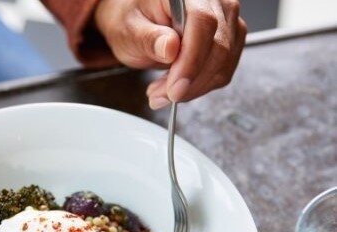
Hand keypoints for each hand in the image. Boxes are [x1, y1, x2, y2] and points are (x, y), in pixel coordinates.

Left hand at [94, 0, 246, 108]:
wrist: (137, 24)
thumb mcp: (129, 30)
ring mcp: (226, 21)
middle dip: (189, 82)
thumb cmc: (133, 21)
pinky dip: (199, 87)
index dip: (191, 61)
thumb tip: (170, 48)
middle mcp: (214, 1)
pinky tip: (177, 87)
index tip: (175, 89)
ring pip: (223, 64)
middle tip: (160, 96)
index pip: (203, 23)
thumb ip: (148, 38)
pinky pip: (222, 72)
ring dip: (193, 88)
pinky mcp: (229, 41)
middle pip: (218, 47)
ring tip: (162, 93)